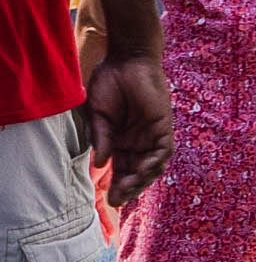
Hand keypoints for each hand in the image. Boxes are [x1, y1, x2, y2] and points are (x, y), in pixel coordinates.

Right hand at [87, 49, 173, 205]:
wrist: (125, 60)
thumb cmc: (108, 82)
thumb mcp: (97, 114)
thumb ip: (101, 138)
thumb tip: (99, 163)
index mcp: (121, 139)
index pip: (121, 168)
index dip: (115, 184)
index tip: (106, 198)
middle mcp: (139, 141)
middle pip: (136, 172)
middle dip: (128, 188)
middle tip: (116, 201)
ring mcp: (152, 136)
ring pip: (151, 167)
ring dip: (140, 180)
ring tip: (126, 190)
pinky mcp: (164, 128)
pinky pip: (163, 152)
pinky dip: (153, 163)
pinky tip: (141, 171)